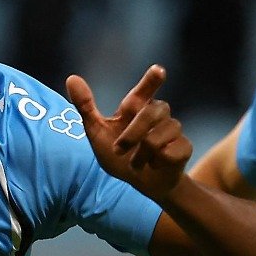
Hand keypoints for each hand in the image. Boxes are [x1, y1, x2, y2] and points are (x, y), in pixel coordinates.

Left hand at [66, 65, 191, 202]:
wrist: (141, 184)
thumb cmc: (120, 156)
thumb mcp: (97, 133)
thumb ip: (86, 106)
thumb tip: (71, 78)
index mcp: (136, 107)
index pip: (145, 89)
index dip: (152, 80)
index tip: (158, 71)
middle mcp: (157, 114)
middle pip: (150, 113)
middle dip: (132, 135)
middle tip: (118, 150)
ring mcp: (173, 129)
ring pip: (156, 138)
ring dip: (140, 156)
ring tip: (137, 162)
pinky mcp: (183, 147)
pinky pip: (170, 152)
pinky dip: (157, 163)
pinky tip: (156, 164)